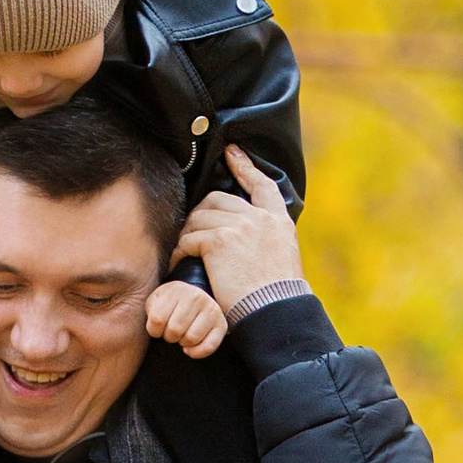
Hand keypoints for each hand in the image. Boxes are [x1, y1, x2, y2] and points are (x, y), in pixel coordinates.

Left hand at [146, 279, 228, 358]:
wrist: (194, 298)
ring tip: (182, 335)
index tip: (158, 328)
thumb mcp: (156, 301)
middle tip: (171, 332)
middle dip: (169, 337)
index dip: (154, 330)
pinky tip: (190, 347)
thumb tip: (156, 326)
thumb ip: (151, 311)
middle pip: (175, 330)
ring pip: (191, 338)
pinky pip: (209, 347)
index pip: (157, 320)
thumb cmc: (171, 304)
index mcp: (176, 289)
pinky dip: (196, 352)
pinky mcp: (221, 324)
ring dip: (182, 343)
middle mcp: (196, 297)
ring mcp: (211, 309)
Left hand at [174, 148, 306, 315]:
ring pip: (200, 217)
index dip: (244, 166)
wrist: (275, 310)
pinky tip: (180, 262)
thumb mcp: (282, 259)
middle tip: (192, 233)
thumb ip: (265, 240)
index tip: (231, 152)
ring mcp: (239, 227)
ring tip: (185, 251)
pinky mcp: (218, 241)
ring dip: (188, 234)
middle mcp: (259, 218)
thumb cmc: (276, 296)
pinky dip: (180, 251)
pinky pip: (189, 239)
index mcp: (278, 221)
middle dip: (201, 214)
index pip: (262, 185)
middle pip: (218, 199)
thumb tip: (247, 240)